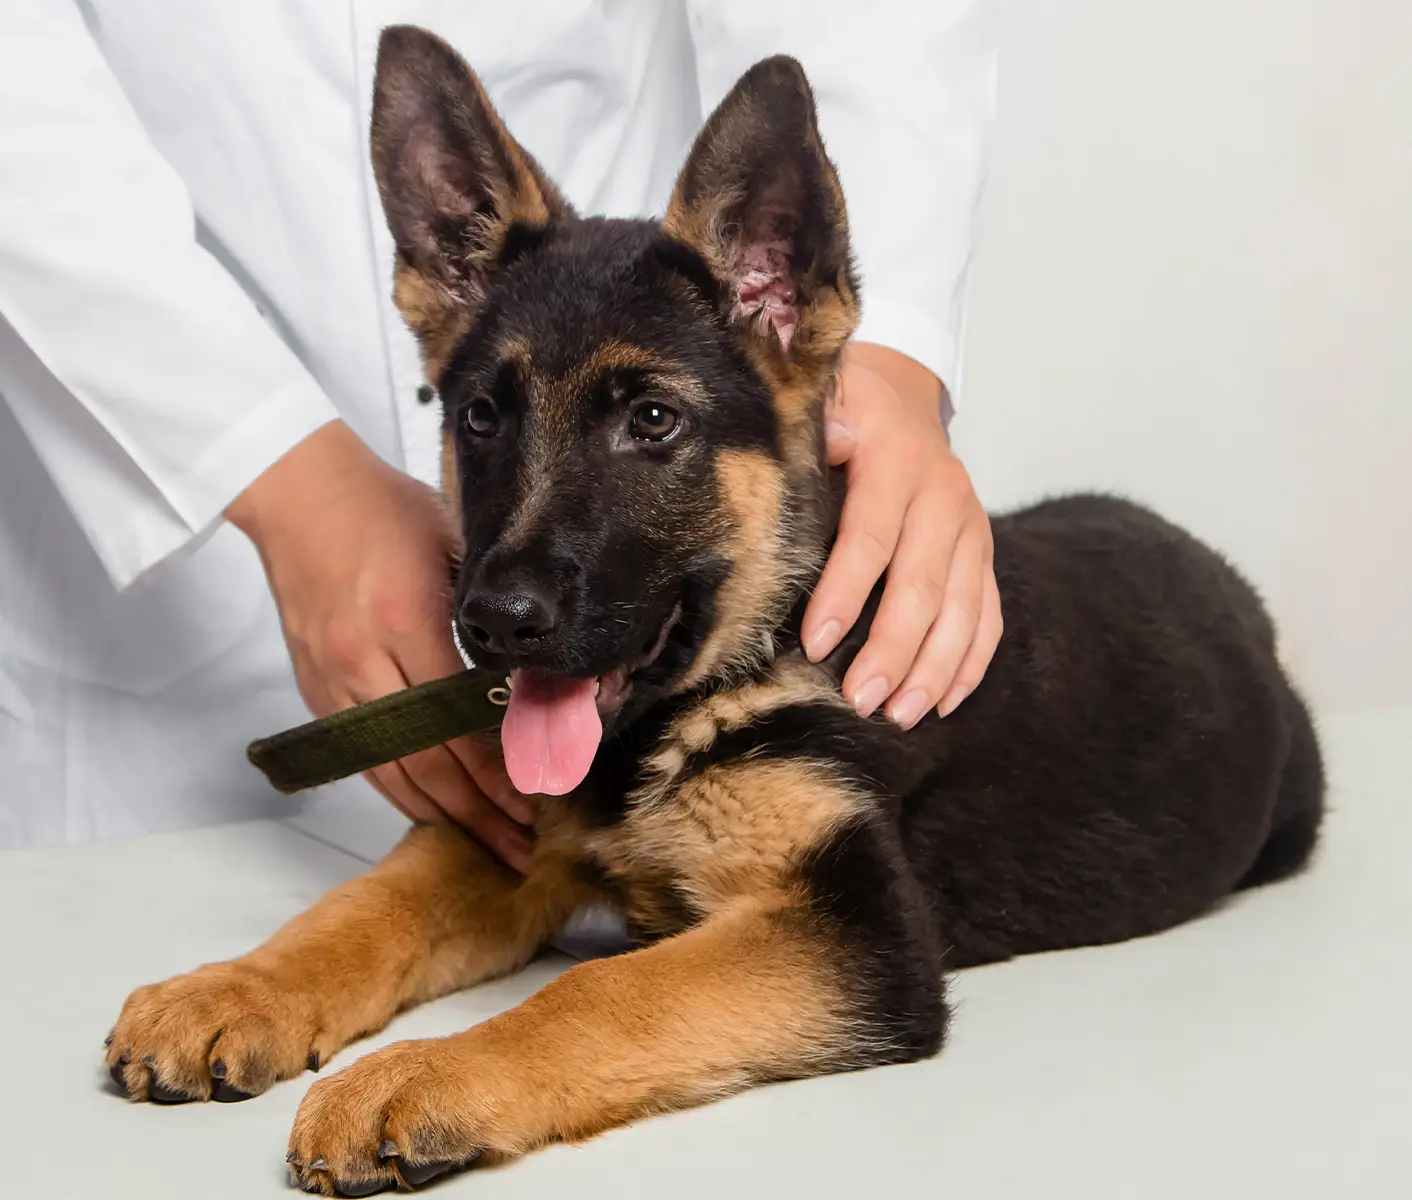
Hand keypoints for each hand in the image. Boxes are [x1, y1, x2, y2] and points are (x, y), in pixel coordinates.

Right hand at [226, 421, 533, 870]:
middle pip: (429, 762)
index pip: (460, 721)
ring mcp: (334, 683)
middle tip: (523, 844)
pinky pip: (364, 758)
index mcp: (407, 622)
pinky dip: (400, 790)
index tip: (535, 798)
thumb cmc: (383, 509)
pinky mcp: (315, 690)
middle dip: (480, 811)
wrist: (297, 493)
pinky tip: (434, 809)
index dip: (497, 770)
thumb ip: (485, 614)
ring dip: (443, 813)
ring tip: (488, 841)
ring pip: (392, 771)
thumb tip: (530, 669)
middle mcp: (365, 663)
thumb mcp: (453, 546)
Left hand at [802, 343, 1001, 727]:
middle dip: (892, 650)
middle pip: (922, 585)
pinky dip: (971, 661)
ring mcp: (971, 526)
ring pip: (962, 609)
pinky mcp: (983, 551)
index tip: (817, 643)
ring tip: (901, 715)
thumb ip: (817, 423)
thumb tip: (817, 445)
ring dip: (934, 669)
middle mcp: (944, 495)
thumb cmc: (846, 413)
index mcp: (897, 460)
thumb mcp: (825, 400)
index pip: (870, 536)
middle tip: (860, 700)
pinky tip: (945, 702)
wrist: (902, 396)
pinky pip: (988, 613)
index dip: (845, 592)